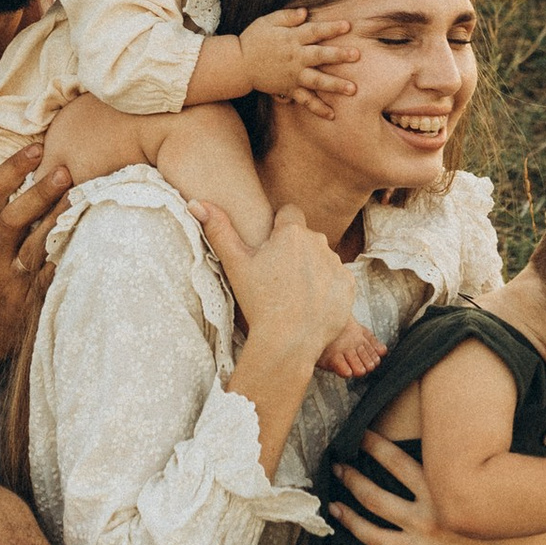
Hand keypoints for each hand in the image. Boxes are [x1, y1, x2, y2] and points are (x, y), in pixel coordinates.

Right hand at [0, 142, 71, 361]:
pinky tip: (86, 239)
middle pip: (12, 219)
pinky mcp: (32, 298)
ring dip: (58, 220)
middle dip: (38, 193)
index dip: (9, 170)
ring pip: (35, 246)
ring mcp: (13, 278)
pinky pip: (50, 276)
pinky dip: (65, 258)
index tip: (34, 148)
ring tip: (82, 195)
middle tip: (64, 170)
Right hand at [190, 196, 359, 376]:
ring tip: (294, 294)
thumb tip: (196, 202)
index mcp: (291, 232)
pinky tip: (311, 304)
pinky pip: (336, 279)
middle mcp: (319, 242)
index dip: (280, 228)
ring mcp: (336, 264)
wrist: (289, 341)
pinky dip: (327, 288)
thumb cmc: (259, 302)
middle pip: (305, 238)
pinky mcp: (349, 285)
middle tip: (278, 277)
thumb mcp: (235, 265)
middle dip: (295, 251)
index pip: (289, 213)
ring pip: (322, 258)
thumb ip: (218, 230)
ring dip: (311, 269)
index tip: (272, 247)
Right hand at [233, 4, 360, 108]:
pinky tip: (332, 115)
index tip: (348, 25)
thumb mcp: (267, 21)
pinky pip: (305, 100)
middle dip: (338, 55)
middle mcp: (295, 57)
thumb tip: (305, 11)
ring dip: (335, 85)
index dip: (331, 28)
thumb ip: (287, 16)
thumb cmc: (254, 38)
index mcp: (291, 38)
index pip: (314, 31)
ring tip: (352, 89)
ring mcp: (293, 75)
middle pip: (319, 55)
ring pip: (317, 80)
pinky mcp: (289, 89)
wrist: (238, 64)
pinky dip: (318, 108)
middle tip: (356, 55)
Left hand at [330, 435, 545, 544]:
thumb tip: (442, 439)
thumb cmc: (506, 515)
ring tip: (335, 509)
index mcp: (441, 491)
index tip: (357, 435)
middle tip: (337, 468)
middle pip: (375, 497)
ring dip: (350, 521)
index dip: (373, 445)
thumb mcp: (483, 482)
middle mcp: (428, 519)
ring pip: (374, 536)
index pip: (397, 462)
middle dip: (351, 480)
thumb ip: (456, 467)